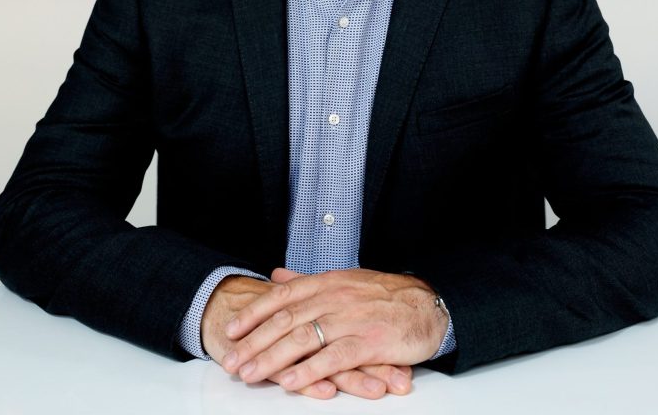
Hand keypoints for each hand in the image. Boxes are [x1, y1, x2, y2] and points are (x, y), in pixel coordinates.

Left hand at [220, 267, 447, 393]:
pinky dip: (308, 371)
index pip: (282, 296)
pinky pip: (332, 358)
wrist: (427, 305)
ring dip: (272, 359)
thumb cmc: (384, 295)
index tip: (231, 329)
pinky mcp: (367, 343)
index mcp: (327, 282)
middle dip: (254, 342)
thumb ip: (308, 281)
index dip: (254, 312)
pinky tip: (290, 382)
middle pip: (285, 320)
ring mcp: (350, 320)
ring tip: (250, 374)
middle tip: (231, 361)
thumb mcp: (344, 280)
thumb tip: (278, 275)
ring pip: (302, 339)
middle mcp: (334, 298)